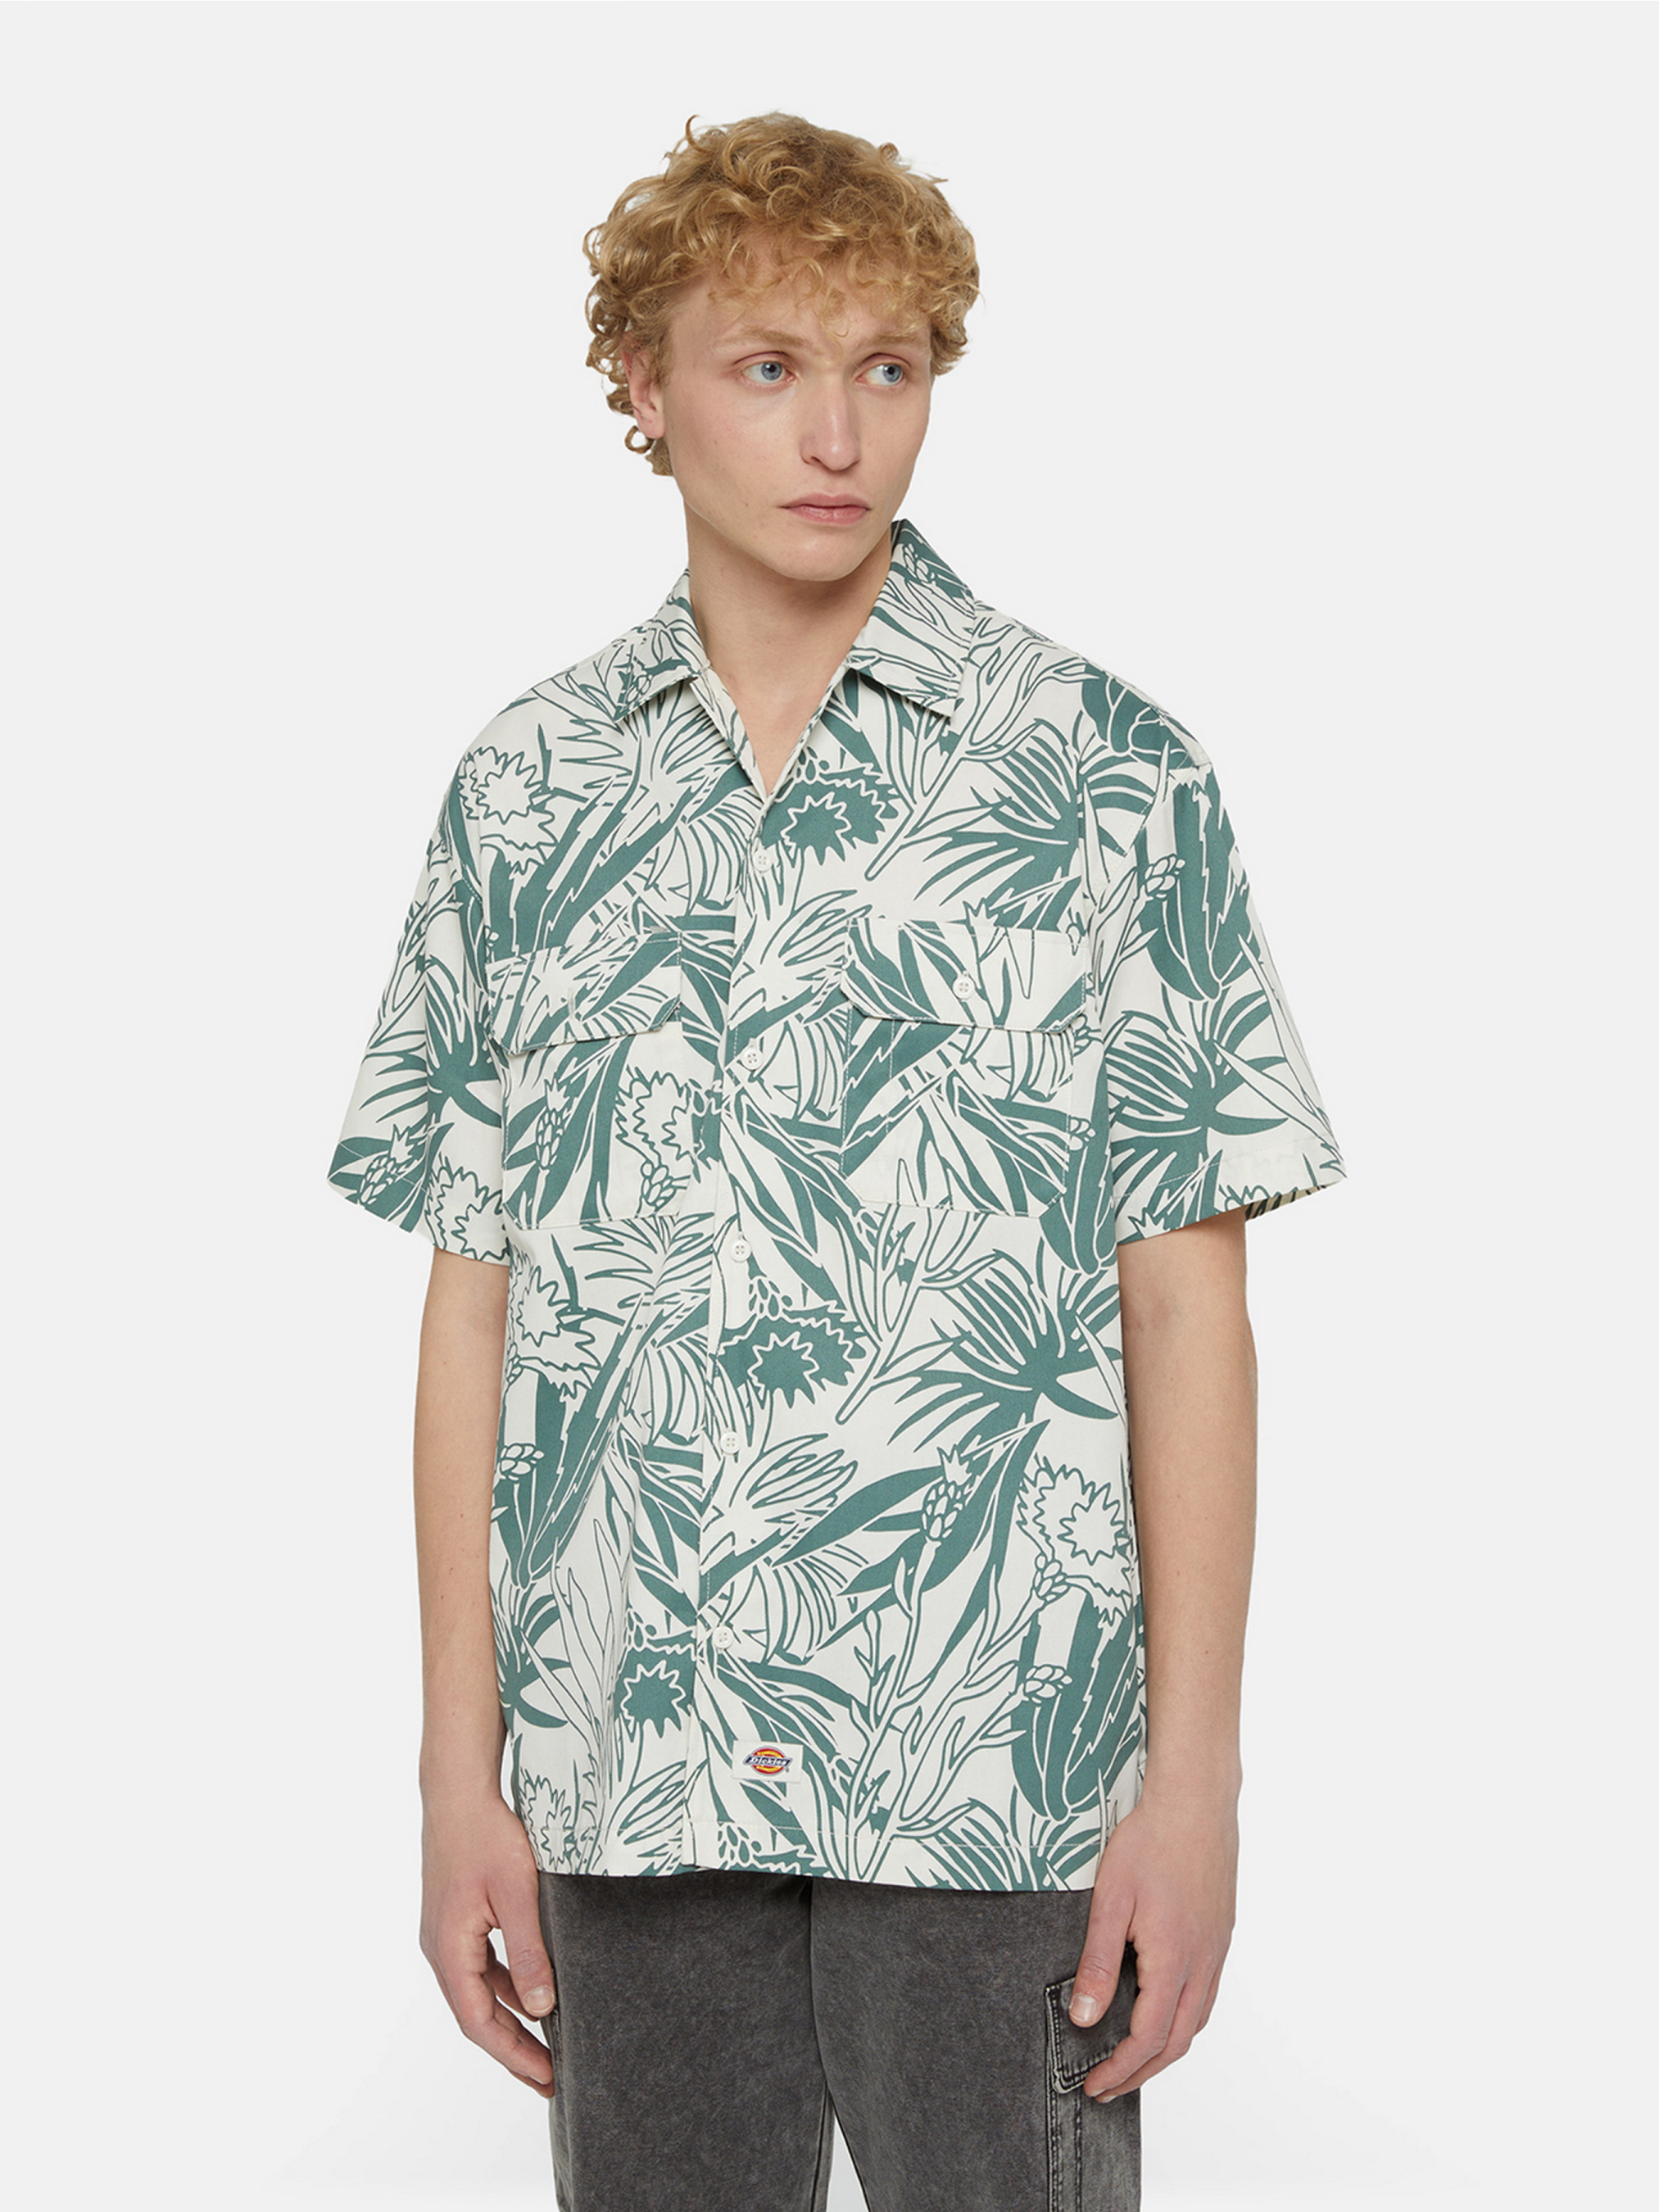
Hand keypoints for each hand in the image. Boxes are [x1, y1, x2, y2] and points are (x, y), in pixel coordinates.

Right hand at [420, 1790, 556, 2097]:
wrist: (458, 1791)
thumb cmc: (486, 1835)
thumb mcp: (517, 1894)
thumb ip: (530, 1952)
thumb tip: (542, 2009)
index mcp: (449, 1949)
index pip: (479, 2021)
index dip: (513, 2055)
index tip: (547, 2078)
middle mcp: (441, 1949)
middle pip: (477, 2014)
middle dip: (513, 2049)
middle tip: (551, 2078)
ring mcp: (446, 1935)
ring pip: (479, 1992)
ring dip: (511, 2020)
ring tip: (547, 2045)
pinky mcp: (457, 1920)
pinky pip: (482, 1966)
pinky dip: (506, 1987)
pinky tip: (534, 1995)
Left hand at [1067, 1782, 1238, 2100]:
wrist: (1196, 1801)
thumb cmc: (1151, 1841)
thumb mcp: (1111, 1900)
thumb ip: (1097, 1962)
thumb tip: (1083, 2017)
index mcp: (1173, 1960)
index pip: (1148, 2038)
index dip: (1120, 2069)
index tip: (1094, 2085)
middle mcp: (1202, 1963)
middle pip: (1176, 2041)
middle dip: (1141, 2072)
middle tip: (1108, 2087)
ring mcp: (1216, 1950)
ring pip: (1196, 2021)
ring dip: (1165, 2049)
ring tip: (1132, 2061)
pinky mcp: (1220, 1934)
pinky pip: (1205, 1994)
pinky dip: (1183, 2019)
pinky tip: (1163, 2012)